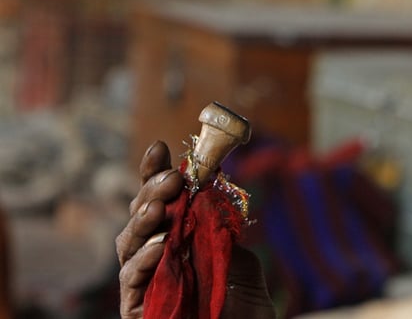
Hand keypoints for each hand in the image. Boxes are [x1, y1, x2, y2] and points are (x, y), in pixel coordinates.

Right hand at [115, 141, 274, 318]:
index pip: (160, 199)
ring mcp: (144, 281)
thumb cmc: (243, 305)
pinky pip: (131, 280)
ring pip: (128, 244)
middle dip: (151, 192)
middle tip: (173, 178)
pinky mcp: (138, 308)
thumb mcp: (241, 261)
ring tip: (160, 207)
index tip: (160, 147)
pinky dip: (143, 260)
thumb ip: (222, 230)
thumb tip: (208, 196)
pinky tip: (160, 245)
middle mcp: (156, 254)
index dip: (154, 172)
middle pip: (140, 216)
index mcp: (179, 236)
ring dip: (143, 220)